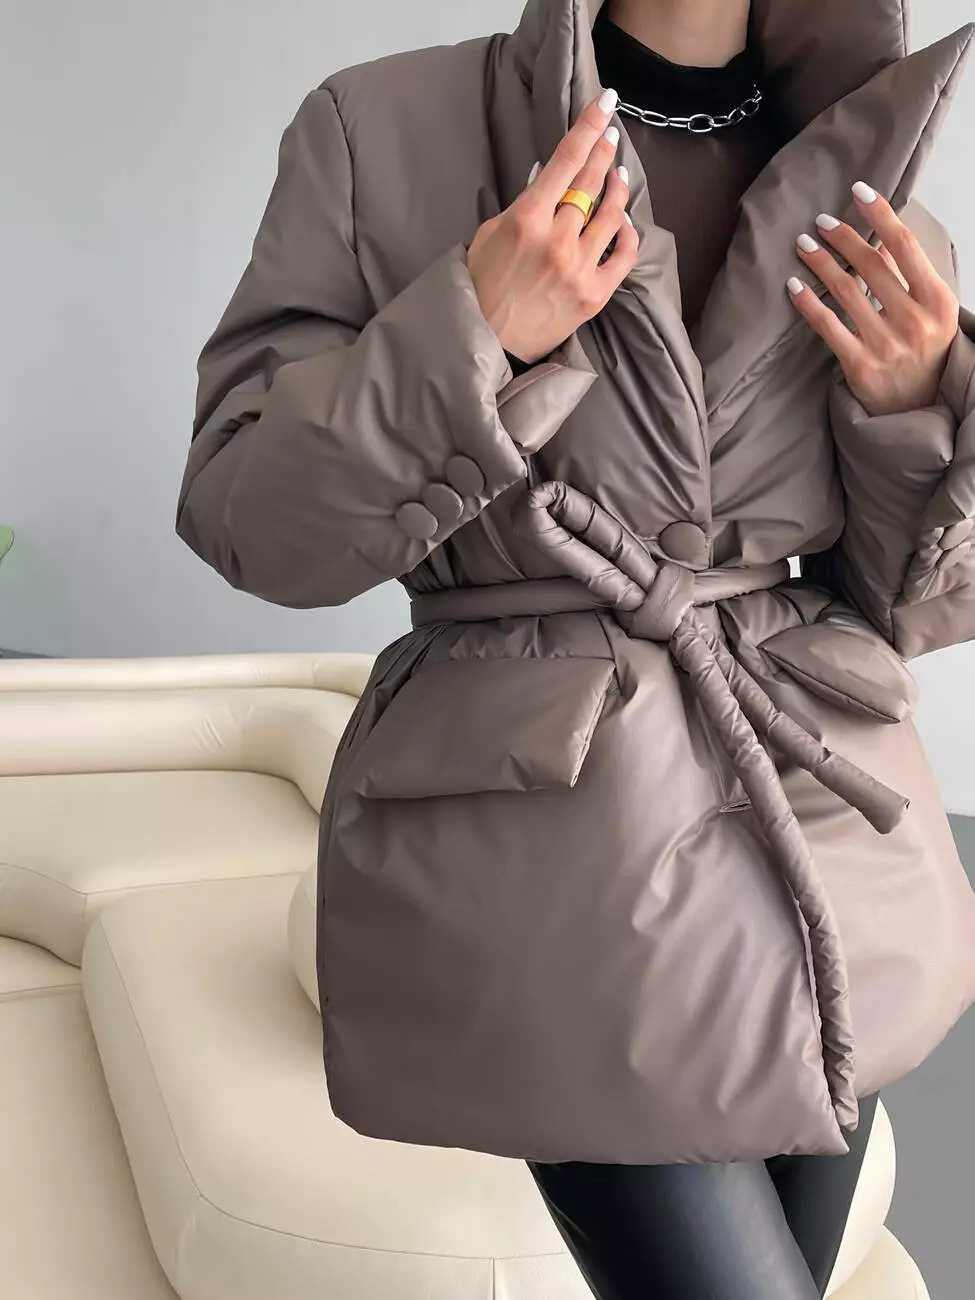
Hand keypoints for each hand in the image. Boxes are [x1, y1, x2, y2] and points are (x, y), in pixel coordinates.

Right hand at [466, 89, 639, 365]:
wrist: (487, 341)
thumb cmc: (481, 286)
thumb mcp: (489, 235)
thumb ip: (522, 205)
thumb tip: (547, 177)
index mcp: (526, 219)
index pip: (566, 161)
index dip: (588, 127)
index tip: (605, 103)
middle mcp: (557, 240)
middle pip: (591, 182)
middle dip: (603, 152)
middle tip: (610, 136)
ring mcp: (579, 268)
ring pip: (612, 214)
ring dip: (618, 188)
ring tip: (617, 175)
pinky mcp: (595, 295)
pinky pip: (624, 255)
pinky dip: (629, 234)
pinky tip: (625, 221)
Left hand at [786, 182, 959, 416]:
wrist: (918, 408)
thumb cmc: (923, 351)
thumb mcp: (930, 312)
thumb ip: (908, 277)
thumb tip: (878, 239)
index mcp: (937, 301)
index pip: (906, 247)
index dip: (881, 214)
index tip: (859, 191)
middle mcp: (915, 321)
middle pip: (872, 266)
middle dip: (843, 238)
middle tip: (821, 222)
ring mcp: (887, 345)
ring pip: (847, 293)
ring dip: (822, 264)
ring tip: (804, 245)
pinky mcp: (860, 366)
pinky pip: (828, 327)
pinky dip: (808, 303)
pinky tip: (794, 286)